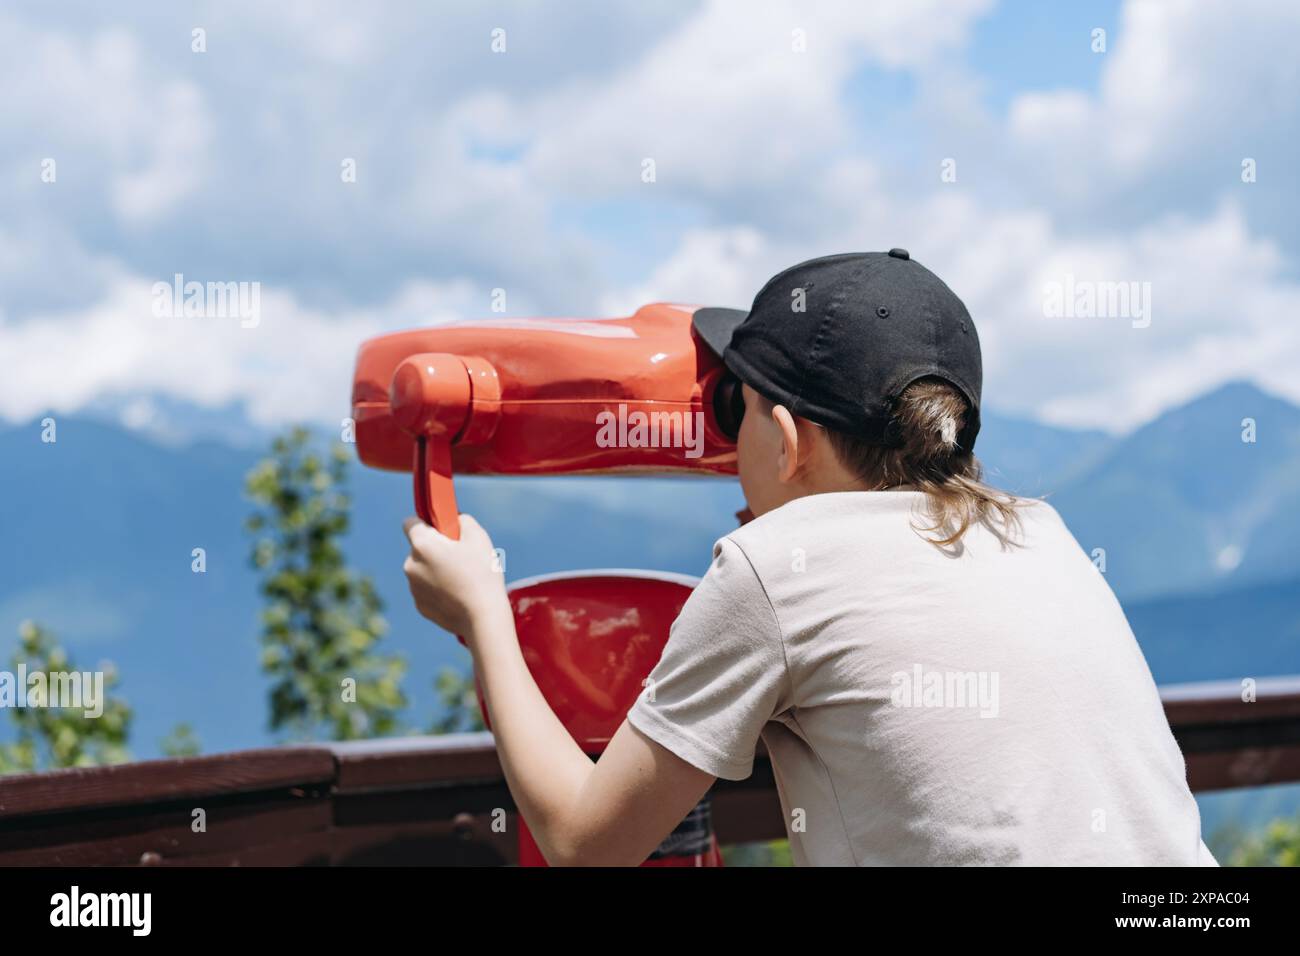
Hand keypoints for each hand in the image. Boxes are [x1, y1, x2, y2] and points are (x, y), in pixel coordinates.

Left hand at [402, 514, 510, 638]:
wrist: (482, 616)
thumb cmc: (481, 573)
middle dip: (435, 548)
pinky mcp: (420, 605)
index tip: (443, 530)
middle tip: (460, 556)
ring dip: (436, 569)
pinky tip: (458, 594)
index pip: (410, 522)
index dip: (427, 523)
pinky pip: (426, 590)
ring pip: (422, 569)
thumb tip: (454, 519)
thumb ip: (462, 520)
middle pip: (418, 548)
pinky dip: (438, 589)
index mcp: (421, 544)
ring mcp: (413, 587)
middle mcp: (410, 564)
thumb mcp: (478, 536)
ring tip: (462, 578)